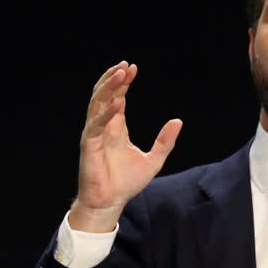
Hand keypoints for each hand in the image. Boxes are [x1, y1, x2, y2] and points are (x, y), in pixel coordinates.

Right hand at [69, 61, 182, 232]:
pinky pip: (96, 124)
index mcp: (116, 128)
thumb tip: (178, 121)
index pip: (118, 97)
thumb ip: (165, 141)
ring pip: (97, 104)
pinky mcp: (89, 145)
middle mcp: (104, 127)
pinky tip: (118, 101)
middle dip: (114, 79)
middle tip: (125, 65)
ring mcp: (95, 134)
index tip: (132, 68)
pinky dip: (106, 112)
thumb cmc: (127, 182)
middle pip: (104, 95)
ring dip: (107, 87)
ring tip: (120, 73)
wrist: (111, 202)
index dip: (124, 83)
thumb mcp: (154, 159)